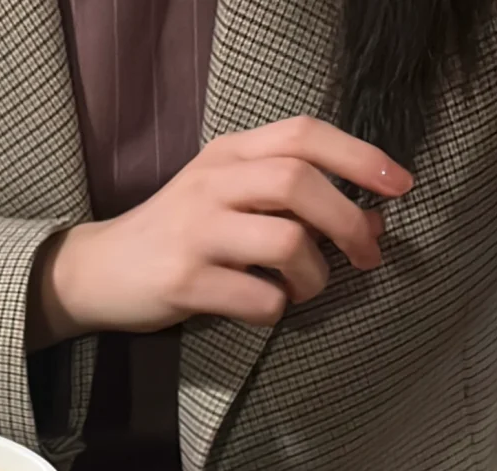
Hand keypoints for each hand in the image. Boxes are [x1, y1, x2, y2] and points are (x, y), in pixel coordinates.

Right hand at [29, 117, 412, 346]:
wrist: (96, 272)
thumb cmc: (174, 237)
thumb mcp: (224, 198)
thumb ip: (289, 202)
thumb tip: (370, 222)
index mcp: (227, 154)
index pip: (304, 135)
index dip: (361, 156)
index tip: (399, 185)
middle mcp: (211, 184)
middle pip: (301, 183)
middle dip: (350, 222)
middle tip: (367, 255)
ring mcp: (195, 233)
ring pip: (287, 241)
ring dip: (314, 274)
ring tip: (303, 289)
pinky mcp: (183, 282)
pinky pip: (257, 297)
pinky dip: (276, 309)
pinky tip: (263, 308)